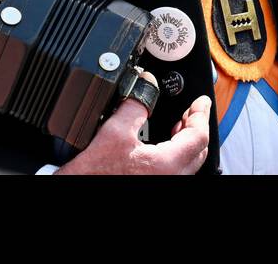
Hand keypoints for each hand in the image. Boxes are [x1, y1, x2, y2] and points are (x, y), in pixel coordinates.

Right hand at [56, 95, 209, 174]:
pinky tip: (161, 147)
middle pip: (198, 151)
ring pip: (188, 163)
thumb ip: (134, 105)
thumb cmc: (93, 175)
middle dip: (195, 127)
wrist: (76, 191)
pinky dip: (176, 155)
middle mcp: (171, 178)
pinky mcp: (154, 186)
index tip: (201, 102)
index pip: (199, 135)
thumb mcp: (113, 133)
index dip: (201, 113)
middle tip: (190, 110)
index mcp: (167, 164)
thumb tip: (144, 85)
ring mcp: (164, 184)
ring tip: (177, 126)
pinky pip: (175, 171)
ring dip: (186, 142)